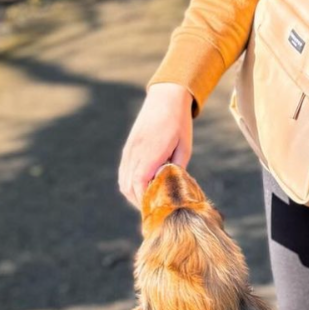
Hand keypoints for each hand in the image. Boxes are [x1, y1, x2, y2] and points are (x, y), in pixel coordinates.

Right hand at [118, 83, 194, 207]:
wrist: (165, 98)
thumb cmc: (179, 123)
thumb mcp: (185, 147)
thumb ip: (177, 169)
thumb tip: (171, 189)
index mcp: (151, 152)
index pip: (140, 183)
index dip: (145, 200)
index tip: (155, 210)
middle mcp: (136, 152)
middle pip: (129, 186)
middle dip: (140, 202)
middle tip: (153, 211)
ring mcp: (130, 150)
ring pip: (124, 181)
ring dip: (133, 194)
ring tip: (147, 202)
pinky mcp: (128, 148)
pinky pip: (123, 171)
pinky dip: (129, 184)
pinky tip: (140, 188)